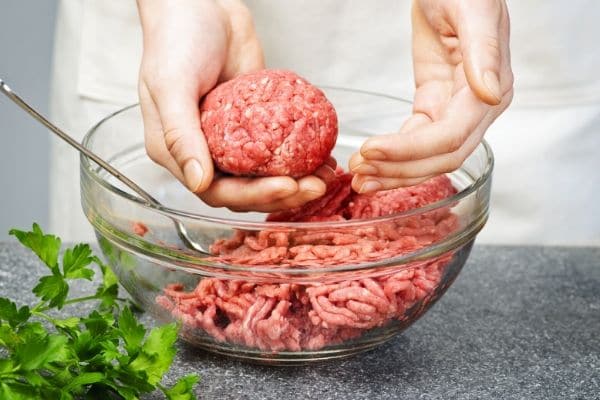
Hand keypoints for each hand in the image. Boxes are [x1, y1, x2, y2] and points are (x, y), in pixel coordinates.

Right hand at [137, 0, 329, 211]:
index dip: (252, 196)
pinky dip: (299, 156)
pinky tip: (321, 156)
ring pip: (265, 174)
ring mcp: (232, 139)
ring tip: (324, 175)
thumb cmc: (175, 40)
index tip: (285, 187)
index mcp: (178, 152)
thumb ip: (180, 135)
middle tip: (314, 184)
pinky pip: (278, 146)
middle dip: (282, 192)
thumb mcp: (170, 86)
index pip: (216, 191)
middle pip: (245, 189)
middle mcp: (205, 151)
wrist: (200, 4)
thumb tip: (198, 180)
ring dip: (296, 180)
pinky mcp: (255, 123)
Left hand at [350, 0, 512, 192]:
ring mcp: (455, 110)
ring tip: (359, 179)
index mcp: (492, 90)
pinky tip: (371, 162)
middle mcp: (477, 108)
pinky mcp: (433, 105)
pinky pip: (415, 140)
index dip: (411, 150)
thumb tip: (490, 94)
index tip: (372, 150)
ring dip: (393, 172)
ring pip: (427, 157)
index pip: (451, 137)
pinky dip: (394, 154)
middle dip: (399, 170)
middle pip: (440, 158)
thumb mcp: (474, 11)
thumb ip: (482, 52)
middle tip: (360, 176)